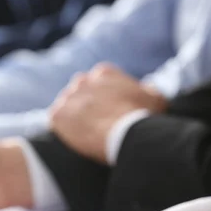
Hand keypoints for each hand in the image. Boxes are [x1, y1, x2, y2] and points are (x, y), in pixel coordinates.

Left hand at [49, 63, 166, 162]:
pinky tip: (75, 137)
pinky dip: (62, 129)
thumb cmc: (142, 117)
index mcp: (104, 73)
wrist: (125, 134)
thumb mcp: (155, 98)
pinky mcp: (57, 115)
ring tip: (85, 133)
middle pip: (79, 92)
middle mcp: (82, 80)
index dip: (103, 98)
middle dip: (85, 104)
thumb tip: (145, 89)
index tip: (108, 111)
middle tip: (95, 122)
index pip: (98, 82)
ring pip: (66, 106)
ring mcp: (68, 97)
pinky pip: (55, 120)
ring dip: (73, 117)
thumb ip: (147, 90)